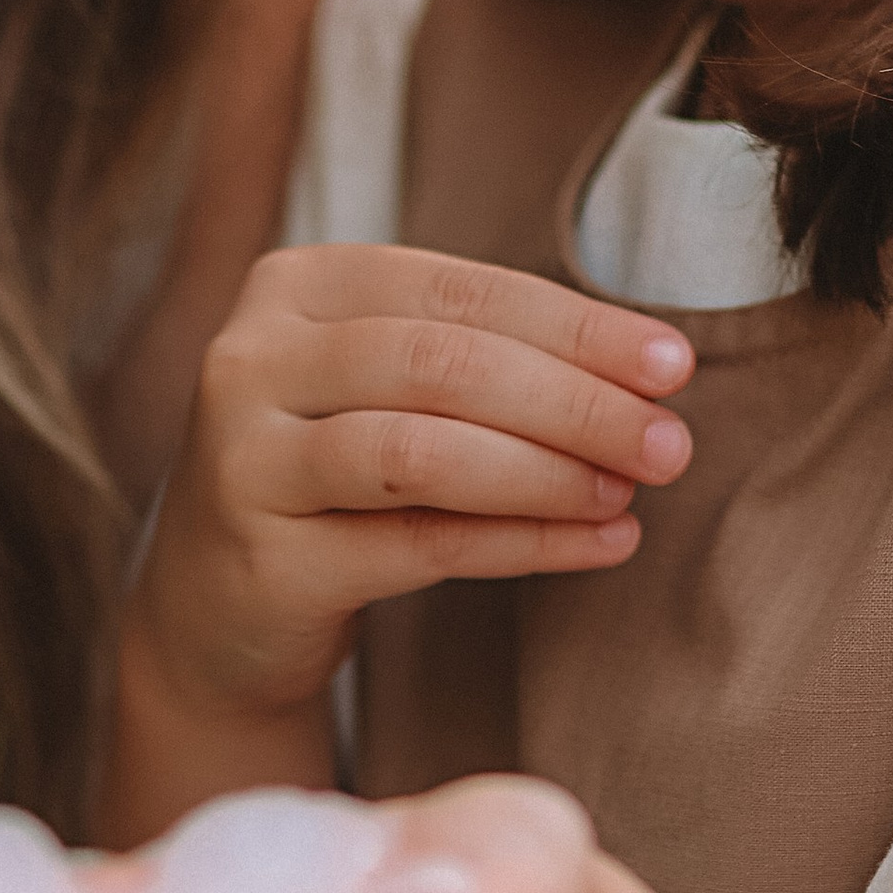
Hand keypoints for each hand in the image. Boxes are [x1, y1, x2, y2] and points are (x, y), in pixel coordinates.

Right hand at [130, 245, 694, 723]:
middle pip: (443, 363)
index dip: (576, 325)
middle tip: (671, 442)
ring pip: (420, 451)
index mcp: (298, 285)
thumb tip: (652, 371)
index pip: (460, 290)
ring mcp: (243, 459)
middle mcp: (253, 357)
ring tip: (630, 491)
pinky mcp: (262, 560)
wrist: (217, 607)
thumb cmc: (336, 476)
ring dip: (547, 472)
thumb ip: (490, 361)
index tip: (675, 364)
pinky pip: (415, 544)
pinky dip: (520, 543)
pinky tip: (596, 544)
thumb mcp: (391, 389)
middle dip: (575, 400)